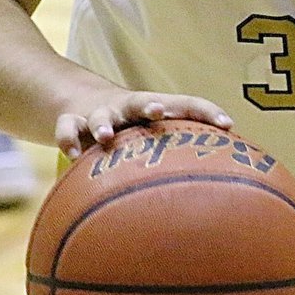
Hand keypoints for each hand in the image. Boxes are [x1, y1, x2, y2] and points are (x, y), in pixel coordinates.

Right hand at [54, 89, 232, 159]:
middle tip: (158, 112)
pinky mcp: (72, 121)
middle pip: (142, 102)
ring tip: (104, 137)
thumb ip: (177, 157)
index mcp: (154, 107)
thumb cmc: (130, 128)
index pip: (186, 104)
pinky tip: (74, 157)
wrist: (81, 100)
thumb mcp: (151, 135)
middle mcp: (128, 107)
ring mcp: (99, 113)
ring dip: (102, 124)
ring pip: (101, 115)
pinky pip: (67, 129)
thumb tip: (219, 193)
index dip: (207, 111)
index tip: (228, 124)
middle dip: (150, 107)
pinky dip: (69, 140)